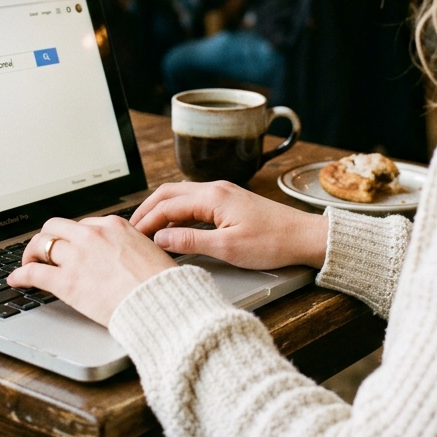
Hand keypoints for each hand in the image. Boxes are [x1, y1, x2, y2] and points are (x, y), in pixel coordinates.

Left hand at [8, 216, 176, 325]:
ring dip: (32, 252)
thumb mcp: (148, 250)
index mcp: (113, 225)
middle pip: (56, 227)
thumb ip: (129, 246)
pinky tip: (16, 279)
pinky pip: (34, 272)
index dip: (74, 238)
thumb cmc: (160, 283)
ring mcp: (77, 257)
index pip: (83, 224)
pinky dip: (20, 274)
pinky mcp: (66, 281)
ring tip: (29, 262)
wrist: (160, 303)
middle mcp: (92, 235)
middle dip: (48, 238)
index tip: (71, 247)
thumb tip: (123, 254)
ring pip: (41, 244)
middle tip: (45, 250)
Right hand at [131, 181, 327, 270]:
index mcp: (213, 196)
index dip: (146, 221)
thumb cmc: (273, 243)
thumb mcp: (228, 248)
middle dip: (148, 209)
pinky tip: (173, 224)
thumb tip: (161, 239)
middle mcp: (216, 188)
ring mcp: (223, 192)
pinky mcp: (230, 200)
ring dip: (161, 208)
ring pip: (181, 194)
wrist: (304, 237)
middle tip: (132, 228)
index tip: (132, 236)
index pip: (167, 205)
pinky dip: (177, 210)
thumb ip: (191, 241)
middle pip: (169, 193)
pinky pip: (194, 200)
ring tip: (147, 227)